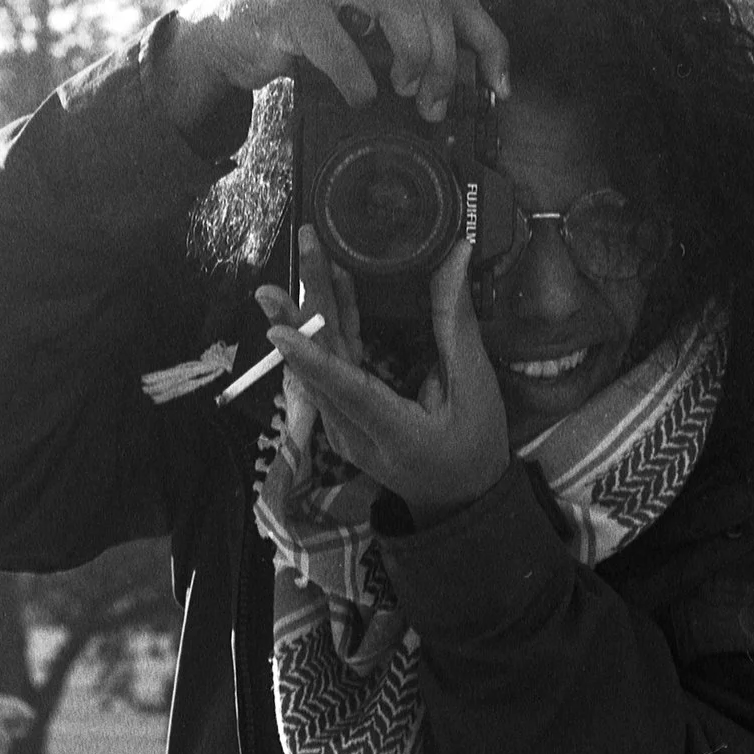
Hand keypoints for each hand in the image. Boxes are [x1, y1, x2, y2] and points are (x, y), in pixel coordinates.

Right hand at [168, 0, 510, 128]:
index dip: (487, 41)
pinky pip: (344, 49)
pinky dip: (360, 84)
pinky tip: (359, 98)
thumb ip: (411, 30)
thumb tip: (470, 75)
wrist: (230, 28)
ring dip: (415, 64)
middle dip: (445, 63)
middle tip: (434, 104)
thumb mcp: (367, 21)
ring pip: (401, 8)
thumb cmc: (309, 29)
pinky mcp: (292, 3)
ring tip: (407, 94)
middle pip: (432, 1)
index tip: (501, 86)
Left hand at [258, 230, 511, 524]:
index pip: (346, 391)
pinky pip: (328, 371)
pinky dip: (327, 330)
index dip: (312, 359)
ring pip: (319, 367)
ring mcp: (342, 430)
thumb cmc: (475, 446)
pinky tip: (326, 292)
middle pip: (321, 371)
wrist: (460, 499)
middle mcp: (354, 435)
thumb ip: (456, 323)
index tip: (278, 330)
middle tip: (278, 275)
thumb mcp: (475, 387)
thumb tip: (455, 254)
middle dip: (299, 318)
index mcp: (393, 433)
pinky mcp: (341, 420)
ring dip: (307, 317)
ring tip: (290, 273)